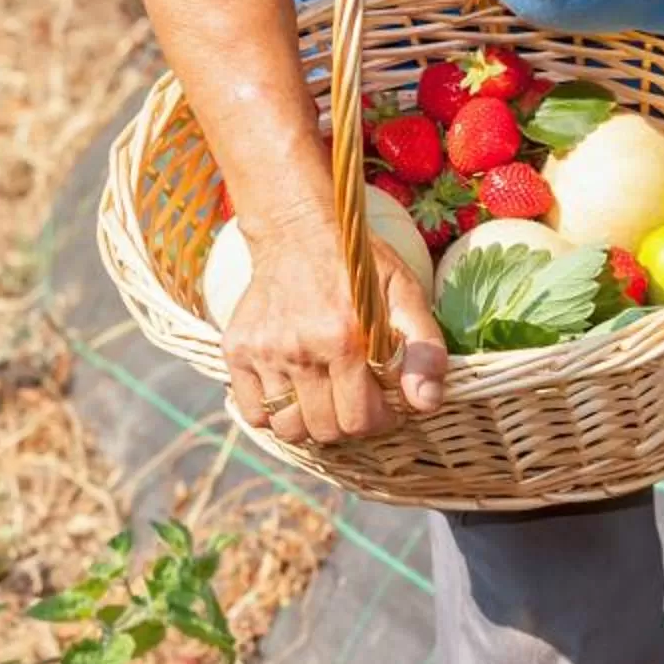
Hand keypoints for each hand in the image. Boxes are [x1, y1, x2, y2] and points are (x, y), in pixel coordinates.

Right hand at [224, 214, 448, 444]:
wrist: (299, 234)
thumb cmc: (360, 266)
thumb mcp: (406, 294)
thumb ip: (424, 349)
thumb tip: (426, 402)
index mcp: (344, 338)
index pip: (361, 419)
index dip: (382, 421)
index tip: (388, 407)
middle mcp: (299, 349)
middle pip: (325, 429)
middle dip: (351, 424)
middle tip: (361, 403)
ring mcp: (264, 353)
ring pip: (289, 428)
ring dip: (313, 425)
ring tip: (330, 400)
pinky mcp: (237, 352)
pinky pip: (253, 413)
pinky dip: (275, 416)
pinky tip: (296, 395)